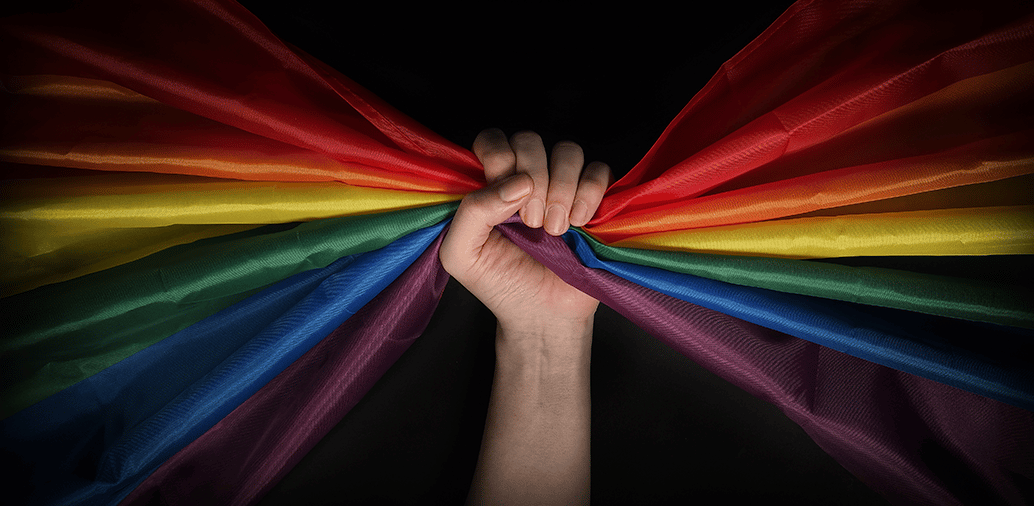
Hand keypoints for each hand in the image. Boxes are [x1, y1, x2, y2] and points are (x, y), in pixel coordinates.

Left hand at [439, 128, 612, 335]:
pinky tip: (579, 223)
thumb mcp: (461, 254)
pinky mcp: (594, 199)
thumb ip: (471, 212)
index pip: (493, 140)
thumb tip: (518, 181)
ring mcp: (562, 185)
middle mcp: (526, 177)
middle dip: (533, 179)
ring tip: (556, 229)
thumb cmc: (497, 283)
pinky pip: (599, 170)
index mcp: (492, 183)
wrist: (540, 315)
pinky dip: (590, 193)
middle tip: (531, 222)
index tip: (506, 198)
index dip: (499, 157)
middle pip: (530, 140)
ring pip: (568, 150)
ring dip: (562, 188)